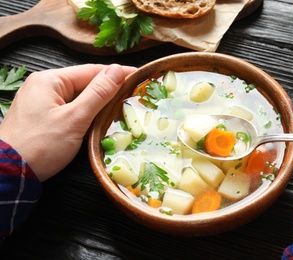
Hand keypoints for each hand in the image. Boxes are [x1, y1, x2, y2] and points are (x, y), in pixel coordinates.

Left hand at [0, 64, 135, 180]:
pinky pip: (70, 109)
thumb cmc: (40, 145)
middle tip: (133, 95)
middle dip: (109, 89)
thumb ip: (98, 93)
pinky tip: (99, 119)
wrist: (8, 173)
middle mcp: (44, 86)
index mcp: (50, 80)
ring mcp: (41, 102)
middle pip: (84, 83)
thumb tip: (117, 70)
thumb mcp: (74, 119)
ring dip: (98, 103)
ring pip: (78, 97)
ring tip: (122, 107)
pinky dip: (86, 113)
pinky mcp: (41, 117)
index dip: (117, 74)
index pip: (92, 71)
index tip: (139, 77)